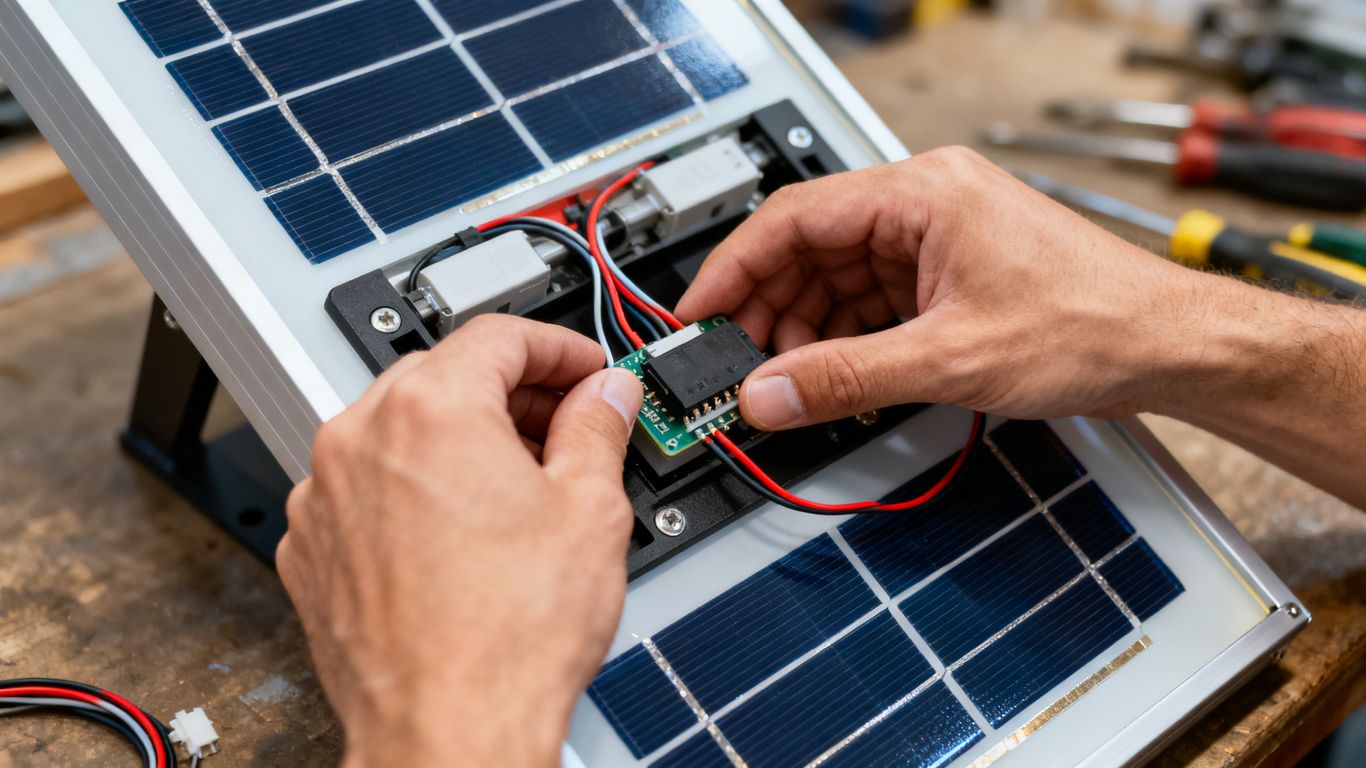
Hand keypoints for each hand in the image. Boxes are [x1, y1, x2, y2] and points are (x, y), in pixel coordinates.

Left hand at [277, 316, 642, 767]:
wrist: (448, 733)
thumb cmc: (508, 640)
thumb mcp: (590, 510)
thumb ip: (597, 428)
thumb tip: (605, 397)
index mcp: (429, 409)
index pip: (498, 335)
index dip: (558, 346)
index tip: (584, 370)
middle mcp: (359, 439)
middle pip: (443, 376)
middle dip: (511, 393)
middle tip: (564, 426)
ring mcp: (324, 497)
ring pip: (398, 432)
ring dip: (459, 441)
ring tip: (518, 488)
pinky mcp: (311, 551)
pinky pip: (364, 490)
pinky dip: (412, 491)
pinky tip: (463, 534)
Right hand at [675, 147, 1211, 427]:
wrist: (1169, 348)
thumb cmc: (1093, 324)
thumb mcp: (949, 360)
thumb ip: (843, 379)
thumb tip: (766, 394)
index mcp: (922, 192)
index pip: (794, 216)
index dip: (733, 268)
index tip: (696, 315)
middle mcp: (925, 203)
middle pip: (810, 247)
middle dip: (769, 309)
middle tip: (736, 365)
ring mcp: (938, 238)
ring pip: (838, 277)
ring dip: (806, 330)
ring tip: (786, 383)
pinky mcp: (950, 274)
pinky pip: (872, 300)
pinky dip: (846, 338)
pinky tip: (833, 377)